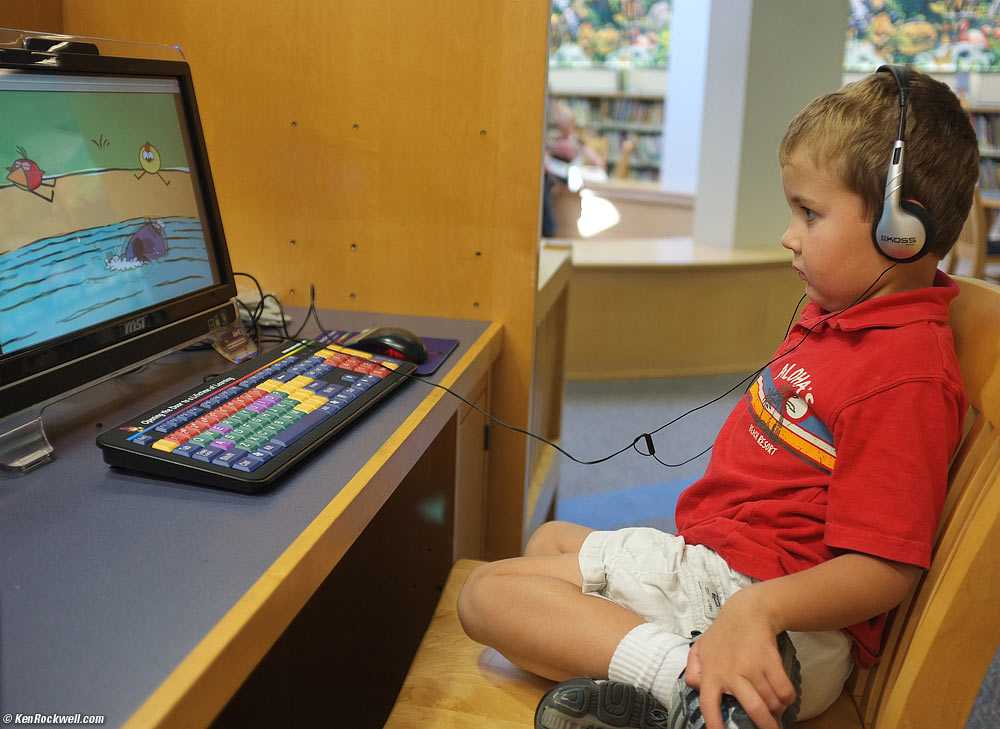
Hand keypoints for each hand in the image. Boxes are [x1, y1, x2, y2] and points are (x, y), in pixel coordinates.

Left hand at [683, 590, 795, 728]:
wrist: (747, 611)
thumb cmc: (723, 634)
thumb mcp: (700, 649)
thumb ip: (694, 670)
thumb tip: (697, 687)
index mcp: (712, 673)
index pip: (709, 703)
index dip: (714, 723)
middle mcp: (732, 673)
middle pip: (754, 708)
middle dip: (766, 726)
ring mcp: (753, 667)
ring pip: (772, 702)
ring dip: (776, 708)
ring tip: (773, 704)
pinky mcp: (771, 661)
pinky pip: (785, 691)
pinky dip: (787, 698)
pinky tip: (783, 694)